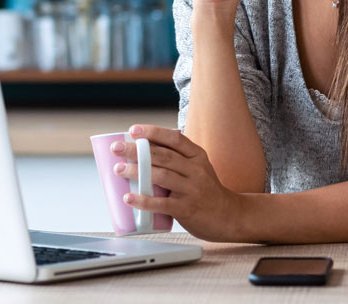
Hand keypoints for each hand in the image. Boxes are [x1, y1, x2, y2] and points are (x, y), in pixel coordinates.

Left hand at [110, 124, 249, 241]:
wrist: (230, 216)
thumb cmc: (206, 191)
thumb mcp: (198, 169)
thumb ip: (177, 161)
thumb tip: (140, 154)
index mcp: (197, 156)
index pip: (174, 138)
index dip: (153, 132)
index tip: (133, 130)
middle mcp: (196, 170)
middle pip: (163, 156)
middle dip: (137, 150)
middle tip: (116, 149)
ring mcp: (192, 189)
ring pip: (161, 176)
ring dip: (137, 172)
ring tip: (118, 169)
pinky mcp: (187, 209)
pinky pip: (162, 204)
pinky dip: (143, 201)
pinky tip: (129, 198)